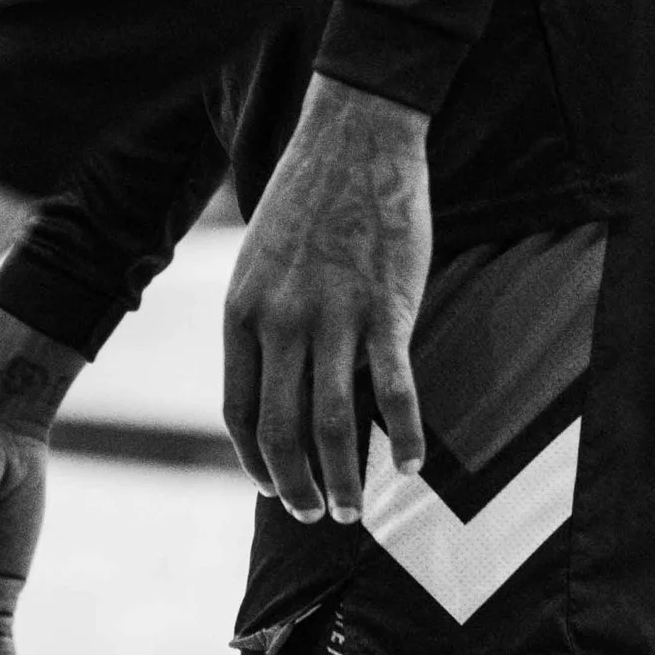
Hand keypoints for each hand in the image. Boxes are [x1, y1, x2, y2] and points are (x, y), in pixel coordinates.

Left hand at [224, 72, 431, 525]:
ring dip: (344, 478)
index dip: (256, 461)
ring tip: (355, 511)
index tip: (275, 488)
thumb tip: (270, 381)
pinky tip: (414, 465)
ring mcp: (335, 316)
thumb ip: (261, 322)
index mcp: (242, 312)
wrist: (354, 138)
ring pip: (334, 423)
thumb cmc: (308, 199)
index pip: (239, 411)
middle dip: (298, 486)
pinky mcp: (387, 308)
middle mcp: (281, 322)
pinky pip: (395, 390)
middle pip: (281, 430)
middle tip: (318, 517)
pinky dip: (406, 436)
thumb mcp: (258, 262)